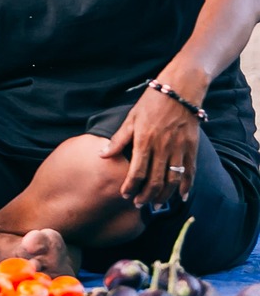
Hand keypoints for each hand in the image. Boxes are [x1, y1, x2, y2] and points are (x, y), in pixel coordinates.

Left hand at [102, 87, 199, 206]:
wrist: (179, 90)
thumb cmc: (151, 103)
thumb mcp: (131, 119)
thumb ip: (119, 139)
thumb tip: (102, 154)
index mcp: (145, 141)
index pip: (137, 171)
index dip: (130, 186)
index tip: (124, 195)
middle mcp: (163, 148)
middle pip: (155, 180)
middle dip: (146, 196)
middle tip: (138, 205)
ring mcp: (179, 149)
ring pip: (172, 179)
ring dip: (164, 195)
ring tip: (156, 205)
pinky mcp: (192, 147)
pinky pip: (190, 171)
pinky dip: (186, 186)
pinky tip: (181, 197)